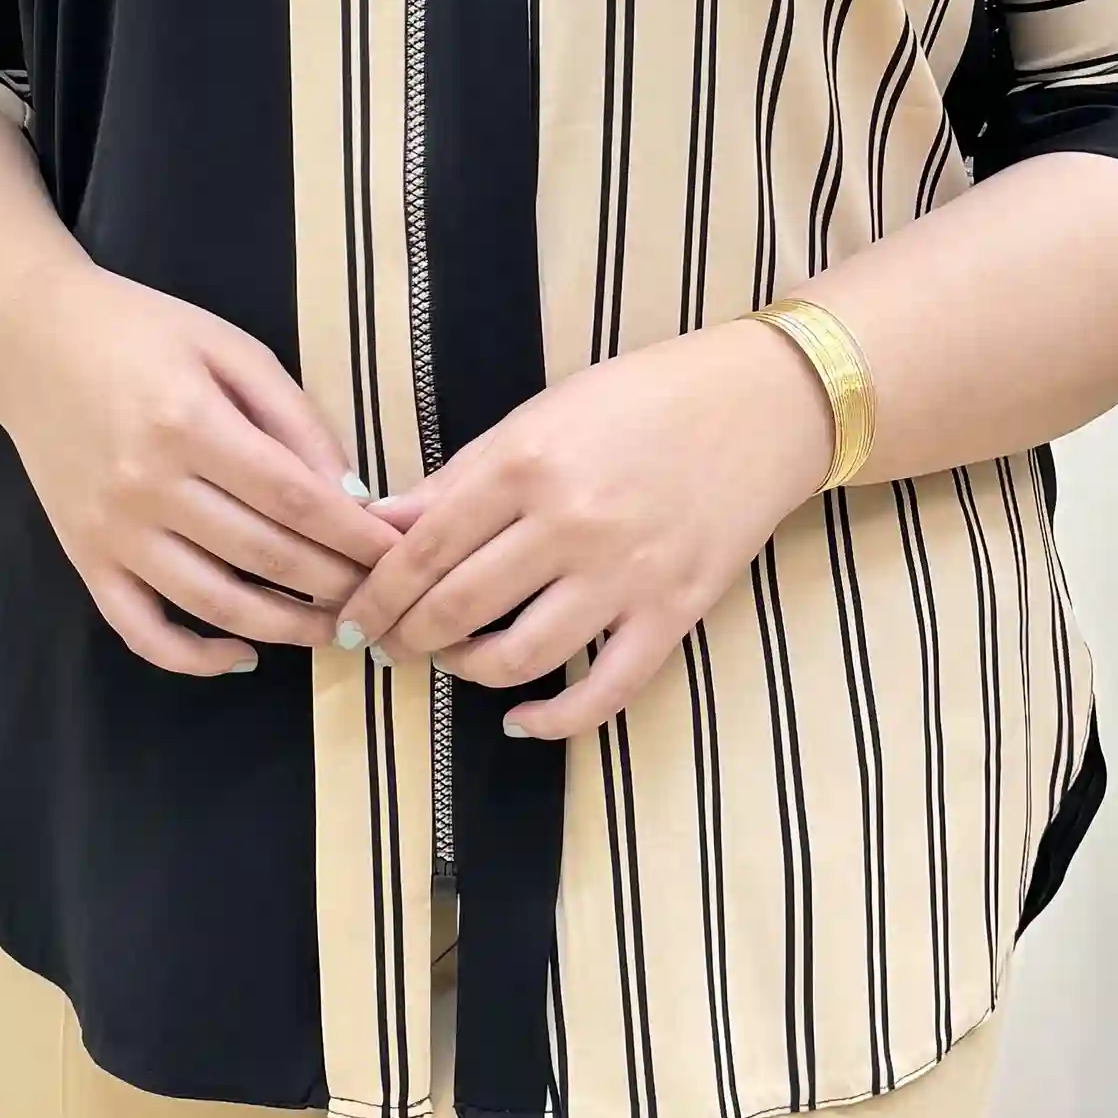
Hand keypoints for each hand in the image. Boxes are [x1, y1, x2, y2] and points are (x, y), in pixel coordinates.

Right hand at [0, 261, 402, 677]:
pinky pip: (140, 629)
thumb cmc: (144, 332)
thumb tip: (350, 492)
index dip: (354, 534)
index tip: (399, 553)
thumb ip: (293, 417)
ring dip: (284, 627)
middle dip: (335, 582)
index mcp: (189, 422)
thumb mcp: (230, 350)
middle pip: (263, 554)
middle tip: (382, 595)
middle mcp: (147, 485)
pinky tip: (243, 654)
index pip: (293, 498)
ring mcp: (112, 530)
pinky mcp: (84, 558)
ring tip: (334, 630)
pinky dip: (193, 656)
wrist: (31, 338)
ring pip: (213, 602)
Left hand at [335, 320, 834, 739]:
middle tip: (388, 646)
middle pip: (458, 605)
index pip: (424, 547)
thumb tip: (384, 522)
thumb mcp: (542, 414)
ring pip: (519, 656)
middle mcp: (571, 522)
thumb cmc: (644, 397)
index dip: (377, 591)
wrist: (763, 405)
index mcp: (527, 461)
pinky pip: (604, 691)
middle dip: (407, 637)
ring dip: (468, 671)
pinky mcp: (673, 612)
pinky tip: (521, 721)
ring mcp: (625, 574)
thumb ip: (462, 475)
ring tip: (454, 661)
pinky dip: (554, 720)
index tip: (353, 617)